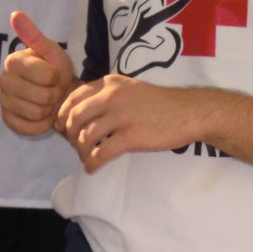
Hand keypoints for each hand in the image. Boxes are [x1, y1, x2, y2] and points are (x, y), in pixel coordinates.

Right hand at [0, 10, 75, 136]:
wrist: (58, 93)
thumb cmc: (56, 70)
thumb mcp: (52, 52)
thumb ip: (35, 37)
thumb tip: (15, 14)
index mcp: (13, 62)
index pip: (45, 76)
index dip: (57, 78)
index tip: (55, 74)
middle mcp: (3, 81)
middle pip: (42, 98)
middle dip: (54, 96)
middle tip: (53, 90)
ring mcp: (4, 101)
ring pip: (36, 113)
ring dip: (49, 110)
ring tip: (48, 101)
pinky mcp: (7, 120)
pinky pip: (29, 128)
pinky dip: (42, 124)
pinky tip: (43, 115)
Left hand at [56, 74, 208, 171]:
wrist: (189, 112)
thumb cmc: (162, 104)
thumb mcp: (131, 89)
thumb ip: (108, 95)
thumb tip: (83, 112)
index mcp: (110, 84)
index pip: (74, 97)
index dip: (63, 114)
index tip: (64, 127)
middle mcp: (111, 97)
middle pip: (75, 117)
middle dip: (70, 135)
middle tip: (76, 145)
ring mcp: (121, 117)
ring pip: (85, 137)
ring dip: (81, 151)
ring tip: (87, 157)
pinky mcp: (130, 137)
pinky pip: (101, 153)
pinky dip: (92, 163)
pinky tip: (93, 168)